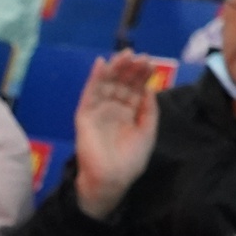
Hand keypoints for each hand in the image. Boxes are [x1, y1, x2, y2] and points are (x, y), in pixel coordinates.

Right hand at [72, 51, 160, 218]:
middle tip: (138, 55)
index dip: (141, 75)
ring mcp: (98, 110)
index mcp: (129, 113)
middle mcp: (114, 108)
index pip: (135, 89)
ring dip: (115, 69)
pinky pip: (89, 93)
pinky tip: (101, 64)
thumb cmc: (130, 161)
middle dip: (129, 69)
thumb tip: (150, 88)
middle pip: (121, 83)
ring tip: (124, 56)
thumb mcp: (147, 133)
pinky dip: (95, 78)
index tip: (149, 62)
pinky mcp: (85, 114)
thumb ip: (149, 110)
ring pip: (106, 84)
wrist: (110, 179)